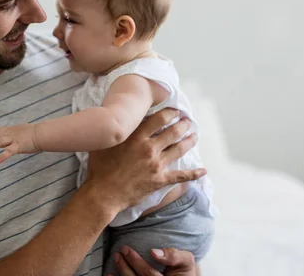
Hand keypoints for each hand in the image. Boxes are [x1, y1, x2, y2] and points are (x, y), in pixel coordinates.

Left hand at [0, 124, 38, 162]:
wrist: (42, 134)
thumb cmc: (38, 132)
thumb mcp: (27, 130)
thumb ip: (22, 133)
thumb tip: (23, 134)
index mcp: (14, 129)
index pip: (0, 131)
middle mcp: (12, 133)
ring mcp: (14, 140)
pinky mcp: (18, 146)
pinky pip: (8, 152)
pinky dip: (2, 156)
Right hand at [85, 108, 205, 215]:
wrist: (103, 193)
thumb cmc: (99, 167)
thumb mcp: (105, 142)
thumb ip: (116, 130)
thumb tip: (117, 117)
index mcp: (137, 137)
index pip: (159, 119)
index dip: (170, 113)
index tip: (175, 111)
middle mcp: (149, 148)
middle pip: (173, 132)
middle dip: (183, 124)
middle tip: (187, 121)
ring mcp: (156, 165)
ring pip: (179, 149)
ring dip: (189, 141)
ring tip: (194, 136)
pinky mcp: (160, 180)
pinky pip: (181, 176)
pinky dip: (194, 174)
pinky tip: (203, 170)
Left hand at [108, 246, 196, 275]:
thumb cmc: (183, 271)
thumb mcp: (186, 261)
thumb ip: (173, 256)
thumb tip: (154, 252)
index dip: (137, 263)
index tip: (126, 249)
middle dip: (125, 268)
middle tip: (118, 253)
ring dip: (120, 275)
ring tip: (115, 260)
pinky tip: (109, 275)